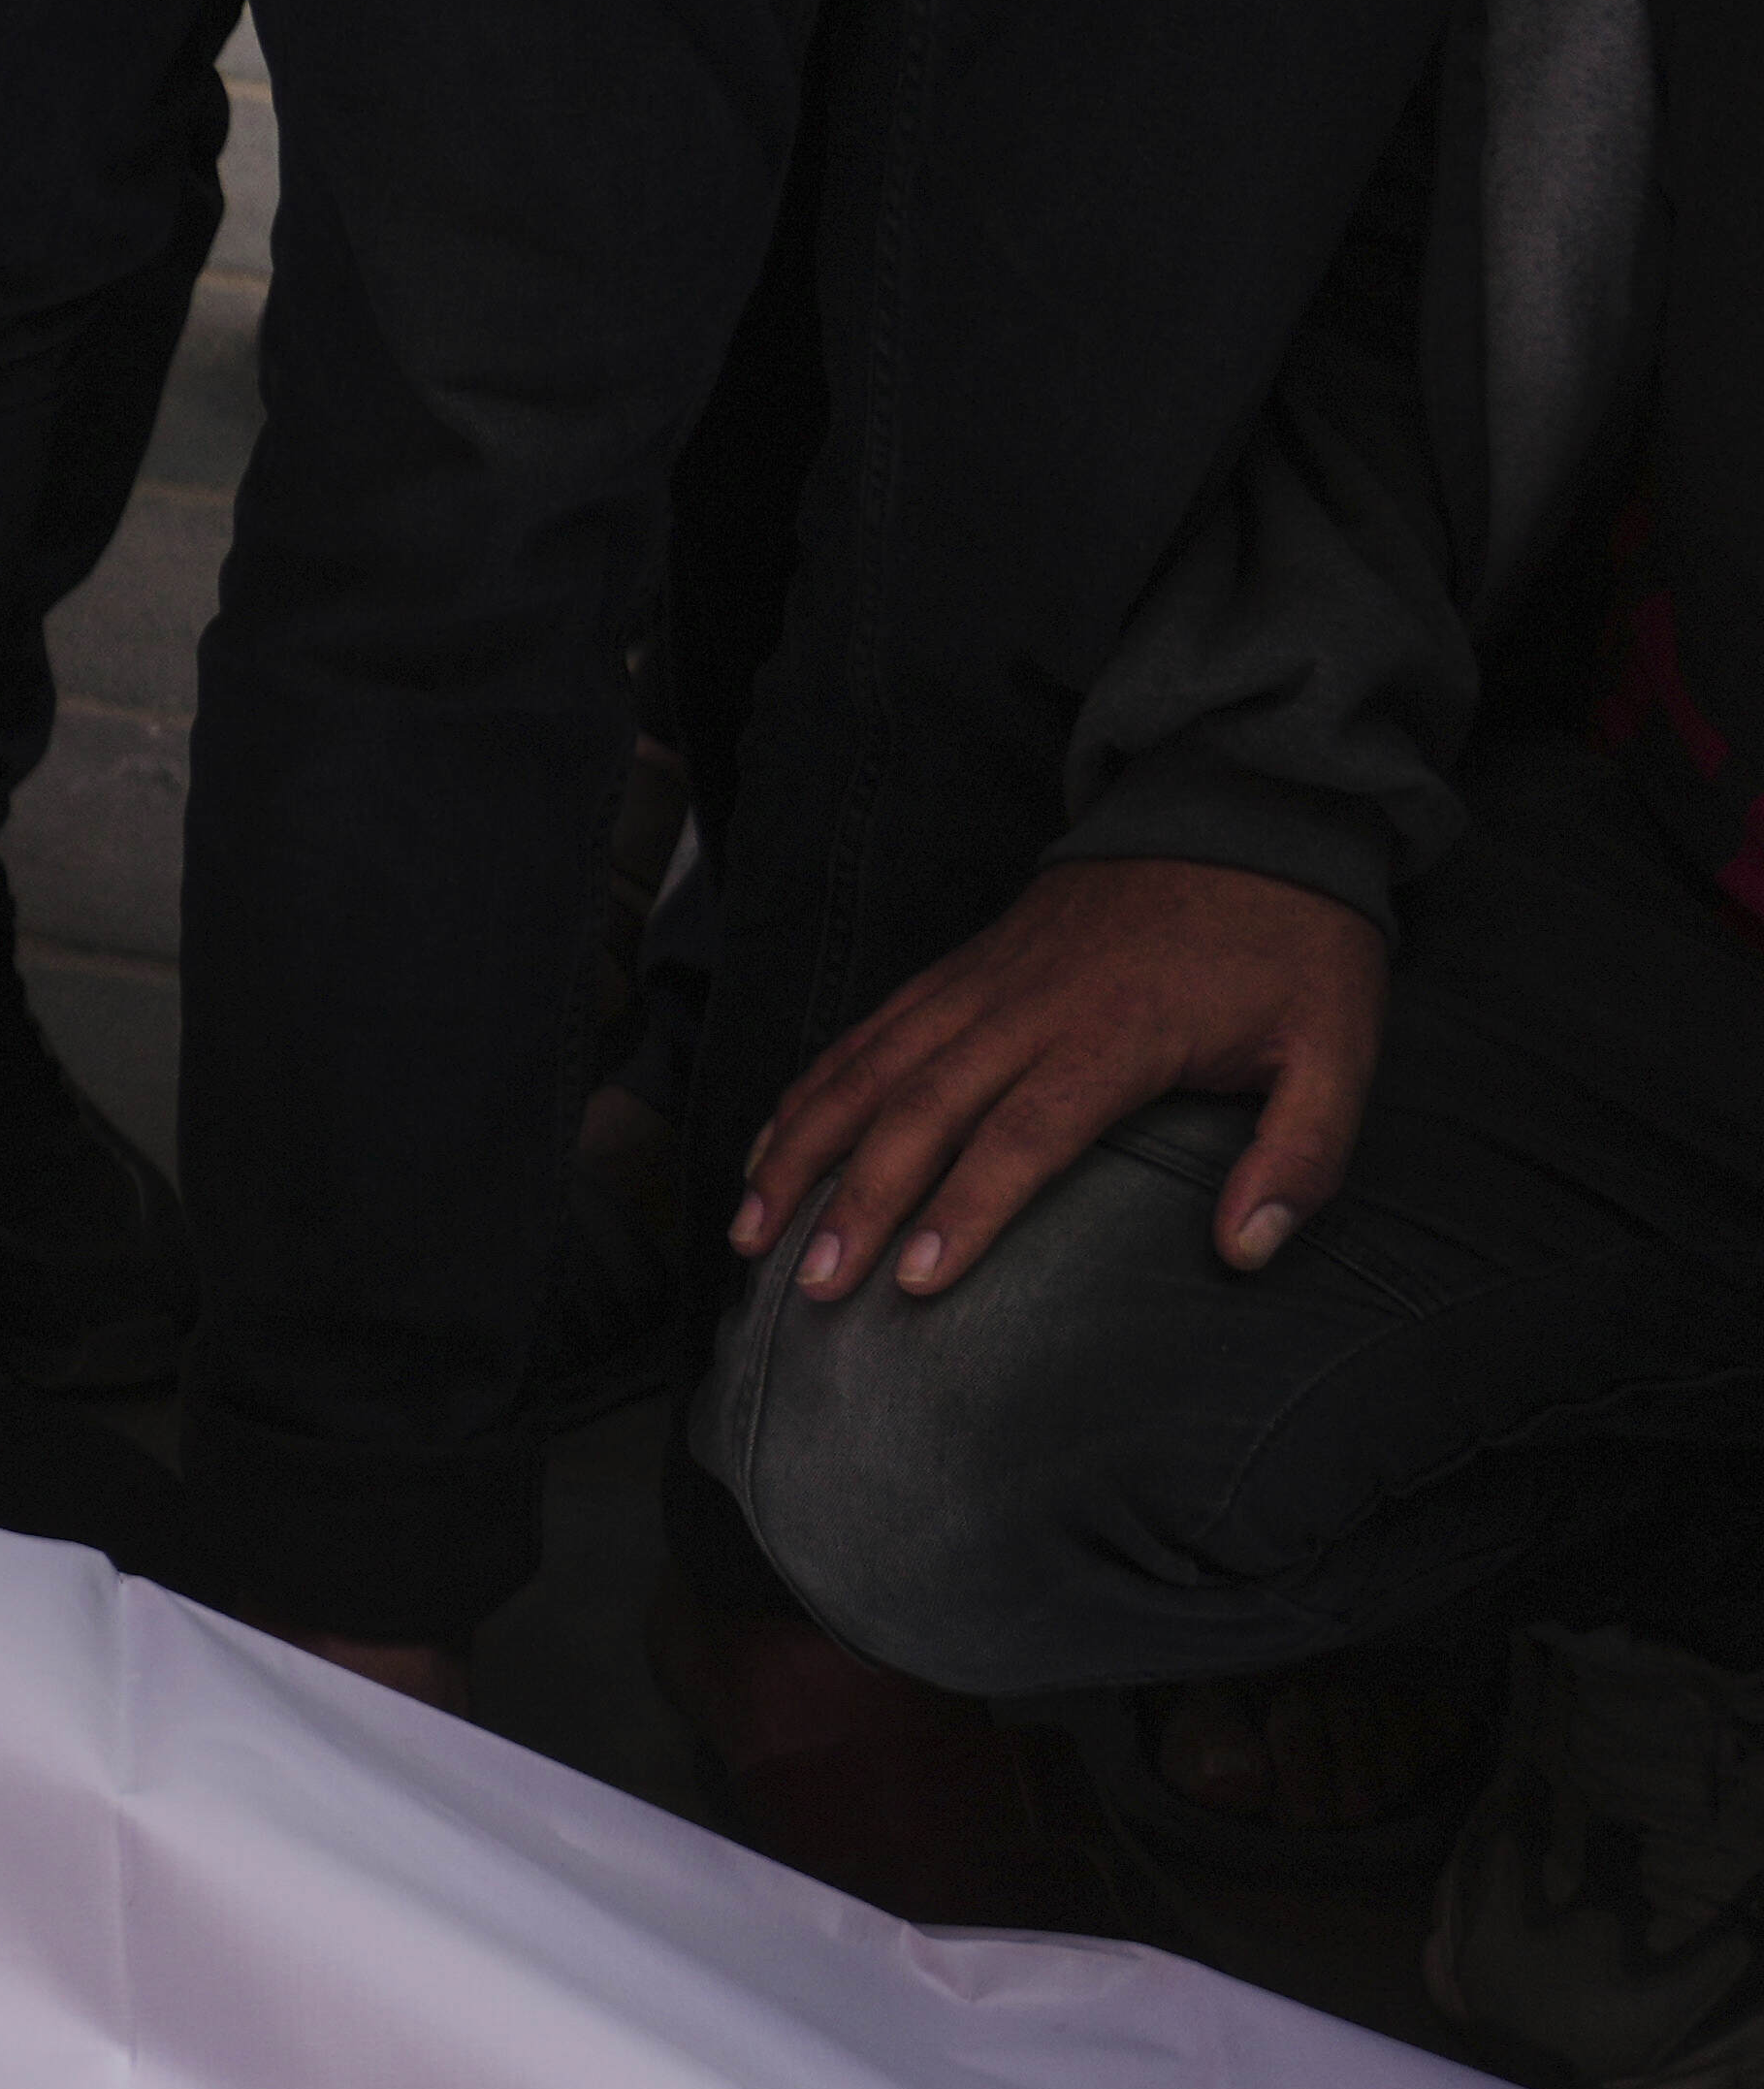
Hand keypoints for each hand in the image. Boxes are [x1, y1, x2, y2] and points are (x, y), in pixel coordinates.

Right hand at [733, 852, 1387, 1305]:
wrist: (1242, 806)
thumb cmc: (1291, 942)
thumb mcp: (1337, 1048)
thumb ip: (1301, 1156)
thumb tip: (1246, 1254)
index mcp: (1113, 1035)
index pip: (1020, 1133)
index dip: (964, 1209)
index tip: (914, 1282)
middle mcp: (1025, 1009)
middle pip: (917, 1111)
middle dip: (853, 1201)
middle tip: (809, 1282)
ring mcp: (979, 984)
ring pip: (867, 1071)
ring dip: (803, 1150)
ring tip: (750, 1228)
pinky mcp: (960, 969)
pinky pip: (866, 1033)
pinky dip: (810, 1090)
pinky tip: (770, 1144)